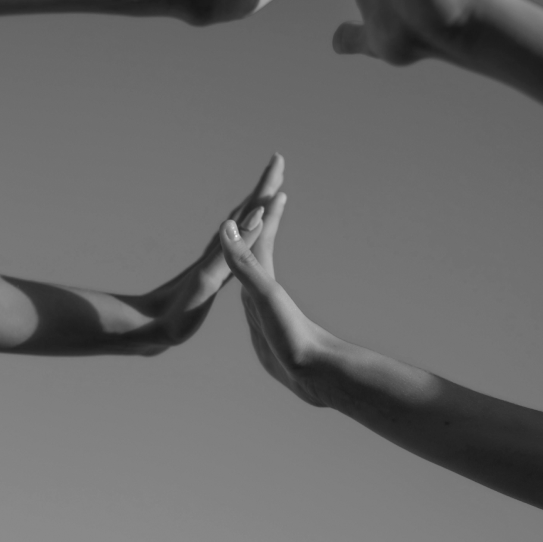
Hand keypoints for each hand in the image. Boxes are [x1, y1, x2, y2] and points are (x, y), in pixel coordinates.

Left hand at [114, 153, 285, 354]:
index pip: (249, 210)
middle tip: (278, 166)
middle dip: (263, 189)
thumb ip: (234, 249)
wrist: (143, 328)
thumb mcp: (208, 280)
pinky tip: (243, 237)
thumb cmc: (176, 314)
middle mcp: (217, 250)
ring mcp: (212, 261)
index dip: (265, 187)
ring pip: (238, 226)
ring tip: (266, 197)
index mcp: (222, 250)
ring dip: (255, 208)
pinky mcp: (207, 275)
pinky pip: (233, 245)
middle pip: (245, 211)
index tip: (278, 160)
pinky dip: (244, 233)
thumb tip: (256, 216)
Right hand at [219, 191, 336, 406]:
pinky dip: (245, 279)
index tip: (276, 166)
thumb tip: (228, 224)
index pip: (263, 225)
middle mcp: (264, 282)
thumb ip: (244, 261)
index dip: (265, 196)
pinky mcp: (261, 323)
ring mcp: (263, 302)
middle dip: (263, 210)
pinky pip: (249, 291)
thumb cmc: (293, 336)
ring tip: (246, 229)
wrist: (314, 374)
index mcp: (264, 271)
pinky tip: (245, 287)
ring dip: (252, 241)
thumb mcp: (264, 296)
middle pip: (261, 237)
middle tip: (268, 184)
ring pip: (254, 263)